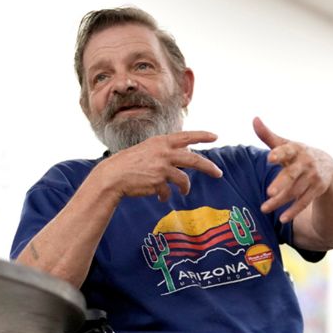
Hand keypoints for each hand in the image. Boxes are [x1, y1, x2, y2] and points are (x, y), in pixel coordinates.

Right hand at [94, 130, 223, 201]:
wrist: (113, 176)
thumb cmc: (129, 163)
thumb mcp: (148, 150)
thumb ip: (166, 152)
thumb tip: (186, 159)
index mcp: (161, 142)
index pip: (186, 136)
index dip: (201, 135)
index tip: (215, 136)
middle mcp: (163, 153)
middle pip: (193, 160)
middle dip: (208, 167)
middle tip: (219, 173)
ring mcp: (161, 168)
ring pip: (184, 180)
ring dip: (185, 188)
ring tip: (183, 192)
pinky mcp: (158, 182)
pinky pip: (168, 191)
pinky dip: (165, 195)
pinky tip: (160, 197)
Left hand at [254, 117, 332, 223]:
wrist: (328, 165)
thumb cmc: (299, 154)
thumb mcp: (286, 144)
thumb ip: (268, 136)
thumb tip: (254, 119)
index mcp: (296, 149)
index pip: (287, 150)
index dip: (279, 153)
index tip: (270, 158)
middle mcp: (306, 163)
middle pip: (292, 174)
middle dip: (281, 183)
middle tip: (269, 192)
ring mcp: (312, 177)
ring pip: (295, 191)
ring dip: (280, 201)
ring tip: (264, 208)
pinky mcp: (317, 190)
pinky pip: (304, 202)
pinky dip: (294, 210)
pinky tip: (282, 219)